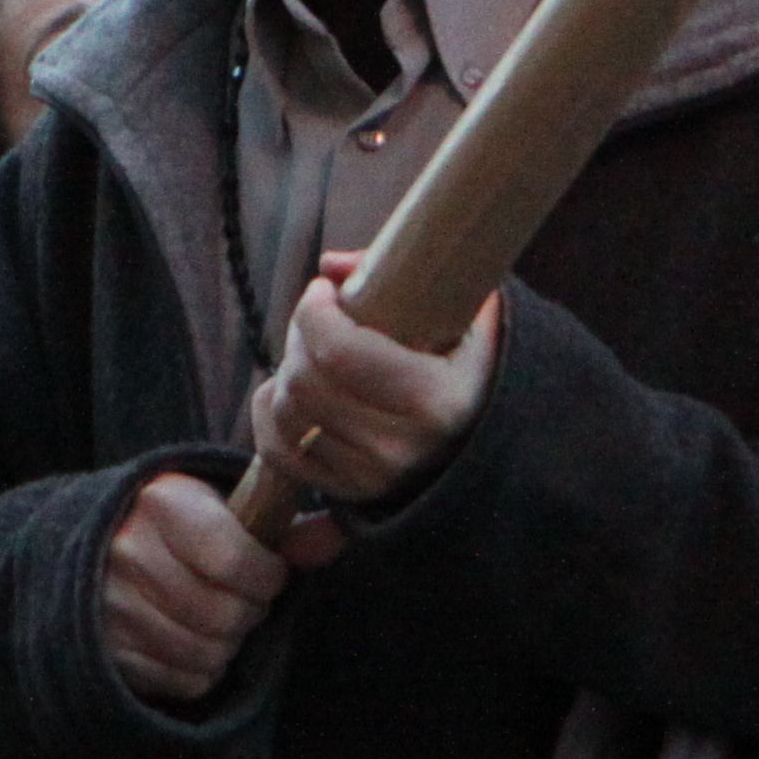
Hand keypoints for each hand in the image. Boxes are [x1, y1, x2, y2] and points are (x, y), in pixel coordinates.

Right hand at [100, 471, 288, 705]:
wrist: (103, 545)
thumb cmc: (181, 525)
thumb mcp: (226, 509)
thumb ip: (283, 526)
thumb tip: (336, 535)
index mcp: (164, 503)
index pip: (234, 562)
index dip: (266, 577)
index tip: (269, 573)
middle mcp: (129, 552)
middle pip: (223, 615)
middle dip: (249, 612)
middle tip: (244, 599)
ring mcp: (113, 605)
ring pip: (206, 653)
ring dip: (228, 644)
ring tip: (220, 619)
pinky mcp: (109, 649)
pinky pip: (184, 680)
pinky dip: (202, 669)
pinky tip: (193, 639)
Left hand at [247, 258, 497, 509]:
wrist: (487, 445)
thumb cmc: (471, 368)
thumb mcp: (465, 315)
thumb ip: (409, 274)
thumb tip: (331, 265)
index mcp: (437, 400)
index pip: (340, 353)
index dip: (316, 312)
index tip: (324, 290)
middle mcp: (402, 447)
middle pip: (306, 381)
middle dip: (299, 336)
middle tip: (317, 317)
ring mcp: (372, 476)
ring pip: (287, 413)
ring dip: (286, 372)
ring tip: (311, 353)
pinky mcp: (346, 492)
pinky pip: (277, 449)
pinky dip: (270, 413)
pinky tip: (291, 390)